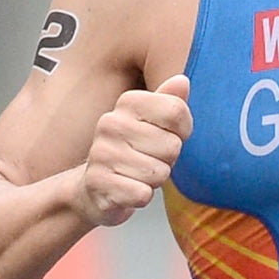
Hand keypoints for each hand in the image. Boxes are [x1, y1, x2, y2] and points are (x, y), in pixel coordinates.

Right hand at [80, 74, 191, 225]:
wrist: (95, 187)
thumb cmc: (133, 152)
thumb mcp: (153, 123)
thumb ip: (169, 102)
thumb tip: (183, 81)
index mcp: (127, 103)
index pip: (176, 111)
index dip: (182, 131)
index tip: (168, 136)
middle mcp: (111, 123)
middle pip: (172, 146)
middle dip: (167, 160)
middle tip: (149, 160)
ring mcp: (102, 153)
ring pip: (159, 173)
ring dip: (154, 181)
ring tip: (137, 174)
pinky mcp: (98, 183)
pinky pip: (142, 194)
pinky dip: (141, 197)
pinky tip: (127, 190)